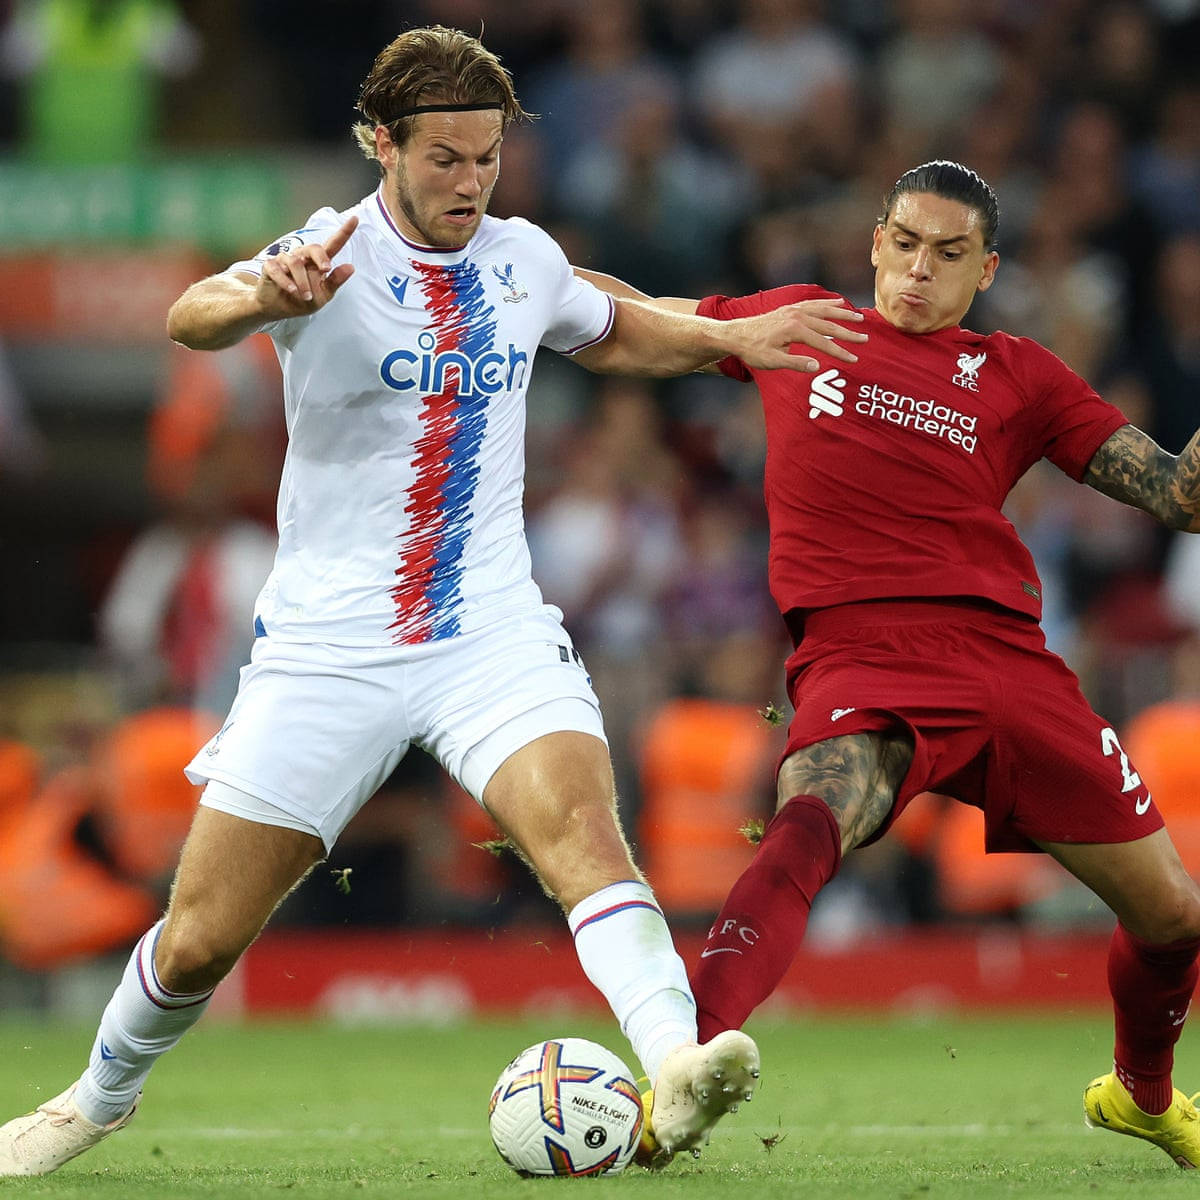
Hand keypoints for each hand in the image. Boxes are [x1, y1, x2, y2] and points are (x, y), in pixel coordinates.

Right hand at [256, 215, 358, 318]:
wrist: (278, 309)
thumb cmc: (302, 300)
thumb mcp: (323, 295)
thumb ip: (335, 281)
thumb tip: (351, 267)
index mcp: (317, 262)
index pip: (333, 245)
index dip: (344, 232)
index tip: (355, 219)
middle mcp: (302, 257)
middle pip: (313, 247)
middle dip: (321, 257)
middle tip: (326, 270)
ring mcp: (285, 260)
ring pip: (295, 263)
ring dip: (303, 282)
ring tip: (306, 296)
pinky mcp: (270, 266)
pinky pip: (278, 270)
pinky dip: (286, 282)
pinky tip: (292, 290)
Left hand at [728, 298, 866, 371]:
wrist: (736, 334)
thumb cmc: (753, 351)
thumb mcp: (772, 362)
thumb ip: (795, 363)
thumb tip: (817, 367)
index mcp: (795, 330)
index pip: (824, 343)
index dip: (840, 353)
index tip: (854, 360)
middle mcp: (797, 316)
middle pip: (828, 325)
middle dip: (848, 332)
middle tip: (865, 339)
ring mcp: (794, 309)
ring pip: (824, 310)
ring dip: (842, 314)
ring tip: (859, 317)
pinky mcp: (790, 308)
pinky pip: (814, 303)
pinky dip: (827, 303)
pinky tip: (837, 302)